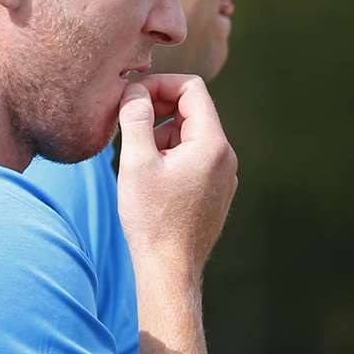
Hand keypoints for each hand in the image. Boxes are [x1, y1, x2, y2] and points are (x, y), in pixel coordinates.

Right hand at [116, 75, 237, 279]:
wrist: (170, 269)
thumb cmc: (152, 219)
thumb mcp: (137, 163)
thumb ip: (137, 120)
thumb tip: (133, 92)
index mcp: (211, 144)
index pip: (192, 89)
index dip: (159, 85)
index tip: (132, 97)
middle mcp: (225, 156)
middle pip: (192, 111)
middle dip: (158, 110)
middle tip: (127, 124)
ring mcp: (224, 176)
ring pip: (190, 137)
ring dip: (161, 136)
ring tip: (135, 162)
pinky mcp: (216, 192)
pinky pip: (194, 159)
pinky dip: (170, 156)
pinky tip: (148, 179)